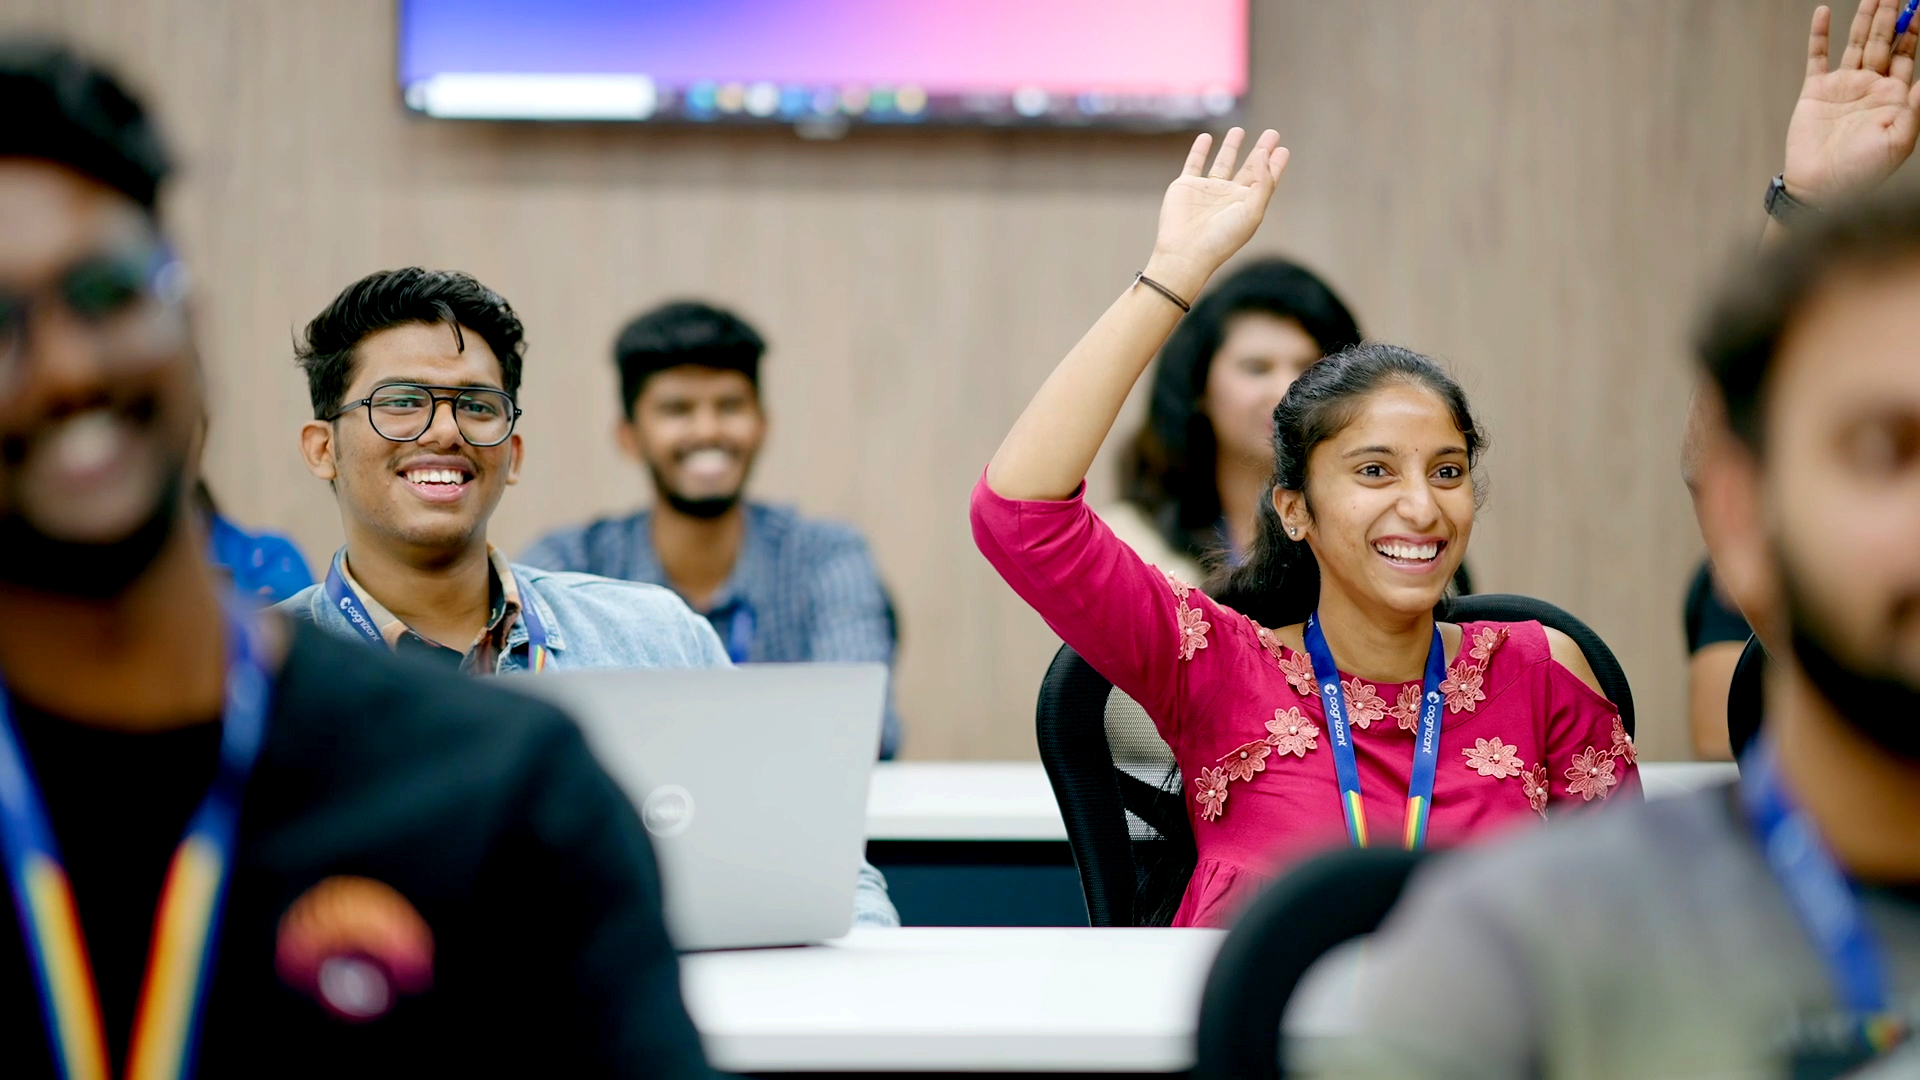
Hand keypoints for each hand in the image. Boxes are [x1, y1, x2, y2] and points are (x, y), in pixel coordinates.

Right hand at [1146, 128, 1289, 297]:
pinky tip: (1205, 137)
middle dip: (1260, 151)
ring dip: (1231, 147)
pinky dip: (1199, 150)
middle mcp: (1229, 196)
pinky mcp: (1186, 186)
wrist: (1185, 252)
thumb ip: (1262, 182)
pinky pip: (1194, 163)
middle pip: (1249, 168)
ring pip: (1223, 163)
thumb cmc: (1222, 238)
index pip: (1266, 180)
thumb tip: (1262, 154)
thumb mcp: (1252, 212)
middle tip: (1272, 133)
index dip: (1275, 165)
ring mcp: (1207, 191)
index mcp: (1247, 204)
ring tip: (1239, 130)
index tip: (1283, 149)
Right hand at [1783, 0, 1919, 203]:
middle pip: (1884, 42)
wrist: (1822, 188)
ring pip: (1857, 43)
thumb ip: (1916, 106)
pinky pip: (1817, 57)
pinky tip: (1823, 13)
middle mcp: (1870, 87)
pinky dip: (1819, 35)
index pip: (1907, 54)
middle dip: (1893, 16)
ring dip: (1865, 18)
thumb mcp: (1900, 139)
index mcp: (1893, 97)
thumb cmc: (1863, 171)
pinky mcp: (1815, 92)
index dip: (1914, 30)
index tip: (1919, 8)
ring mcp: (1842, 87)